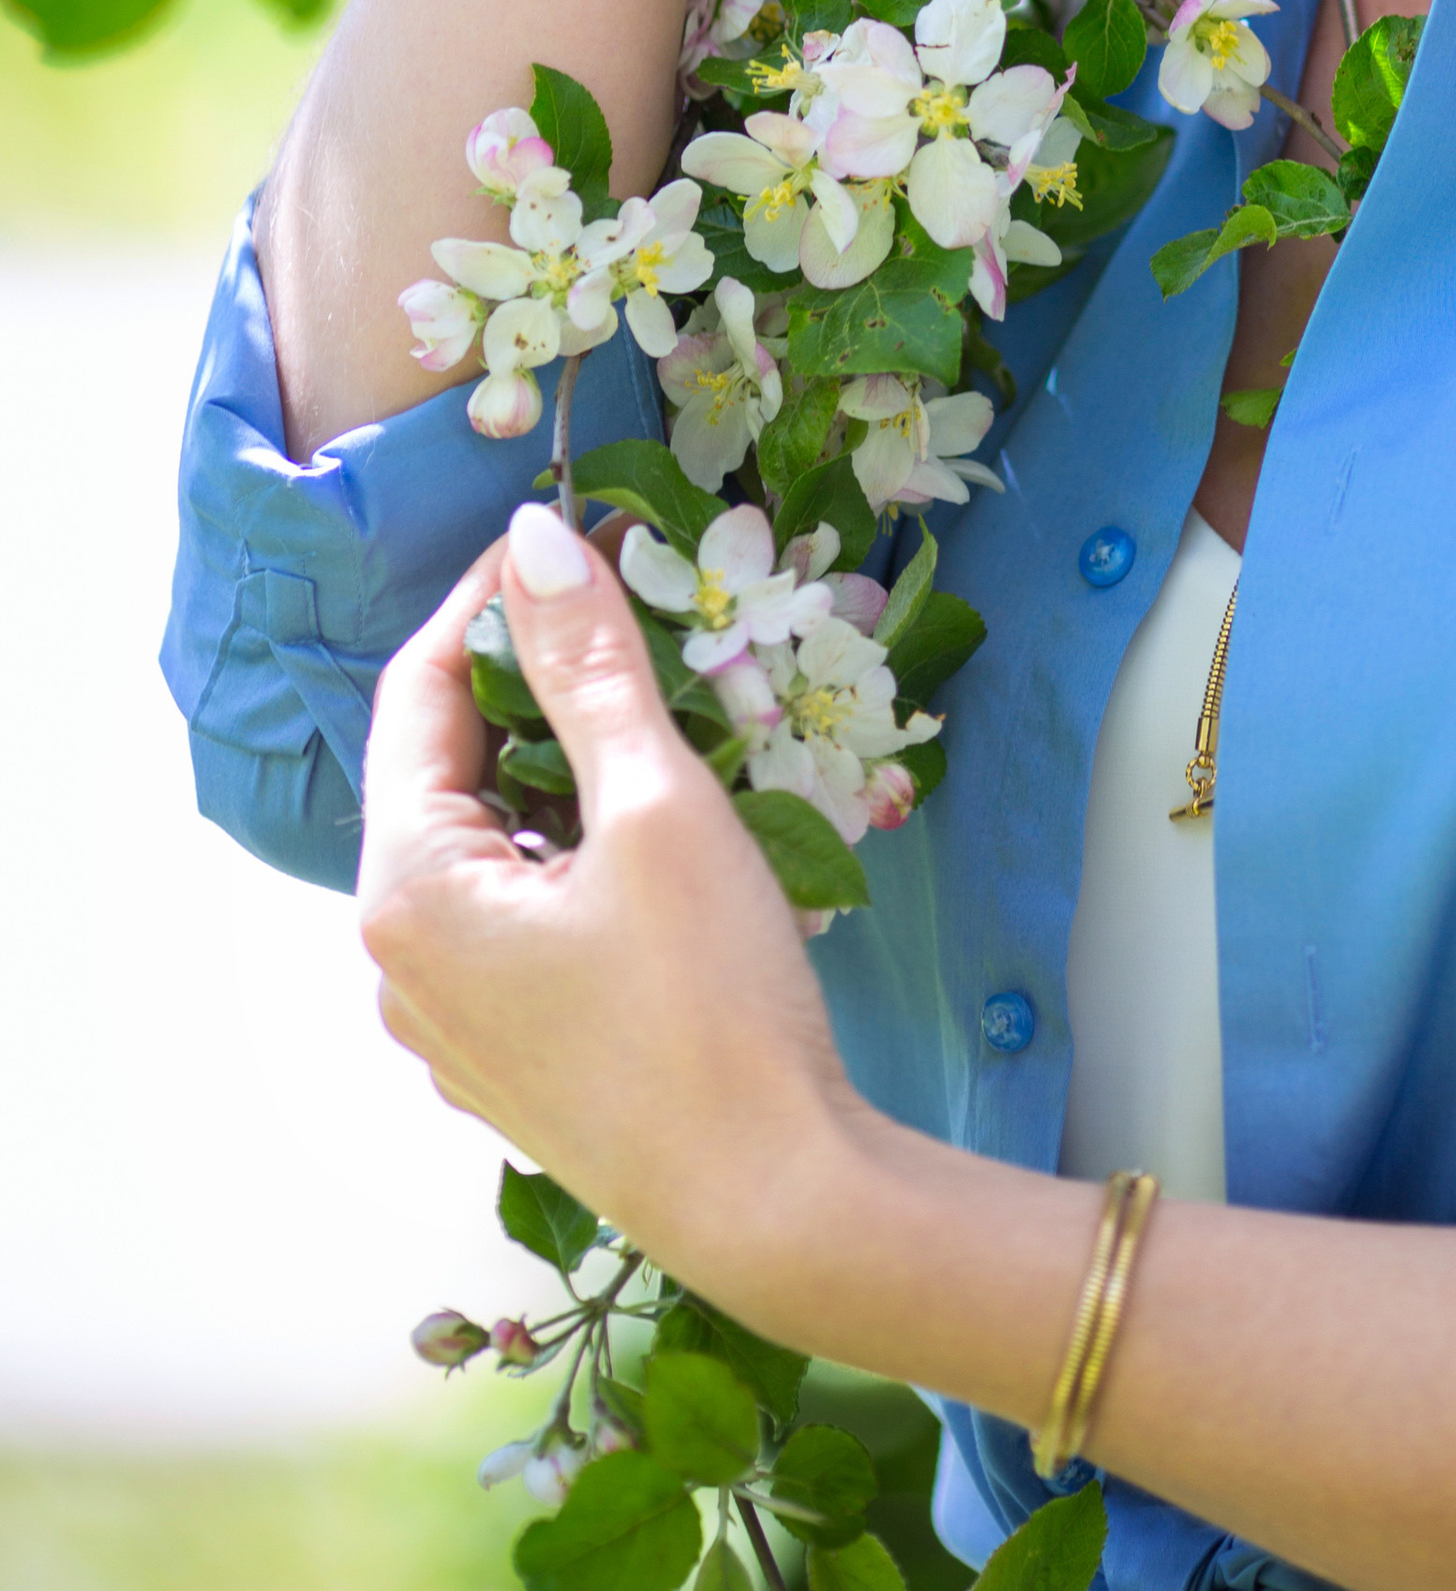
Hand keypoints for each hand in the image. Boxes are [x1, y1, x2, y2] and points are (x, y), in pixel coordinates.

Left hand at [358, 501, 867, 1309]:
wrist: (776, 1200)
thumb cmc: (710, 1001)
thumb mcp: (656, 807)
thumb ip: (587, 666)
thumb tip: (534, 537)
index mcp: (408, 892)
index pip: (418, 693)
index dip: (490, 598)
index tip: (575, 533)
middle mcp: (401, 964)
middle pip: (447, 771)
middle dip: (533, 682)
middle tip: (632, 612)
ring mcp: (452, 1028)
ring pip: (488, 847)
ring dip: (559, 768)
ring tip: (658, 714)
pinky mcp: (513, 1064)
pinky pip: (517, 921)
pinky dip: (570, 852)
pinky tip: (655, 839)